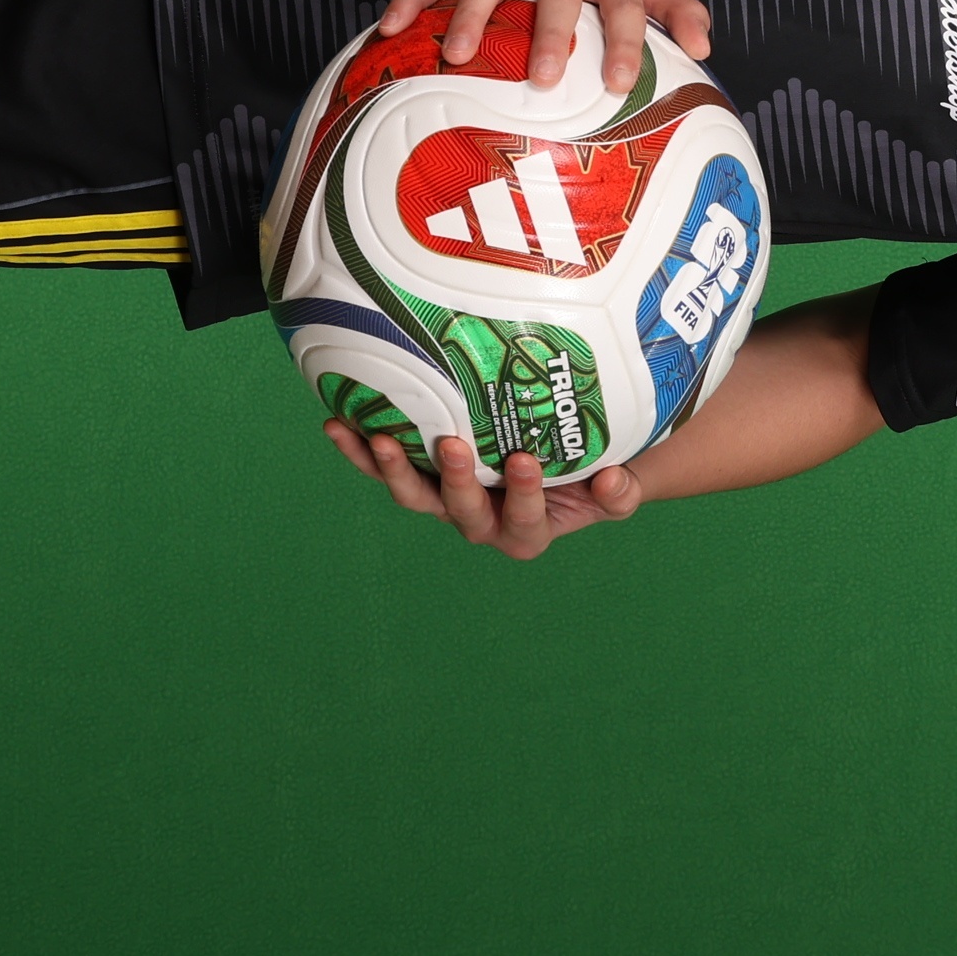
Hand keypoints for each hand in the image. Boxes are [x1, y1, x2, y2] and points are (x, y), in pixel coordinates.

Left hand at [324, 422, 643, 559]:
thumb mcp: (616, 489)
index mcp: (527, 532)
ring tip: (375, 438)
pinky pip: (387, 466)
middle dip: (455, 480)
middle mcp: (480, 522)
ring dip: (391, 469)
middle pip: (460, 511)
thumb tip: (610, 481)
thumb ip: (618, 493)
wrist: (562, 469)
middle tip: (453, 445)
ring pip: (414, 494)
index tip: (526, 460)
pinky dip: (360, 450)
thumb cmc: (591, 477)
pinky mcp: (422, 475)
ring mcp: (445, 500)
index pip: (524, 518)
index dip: (523, 494)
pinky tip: (337, 423)